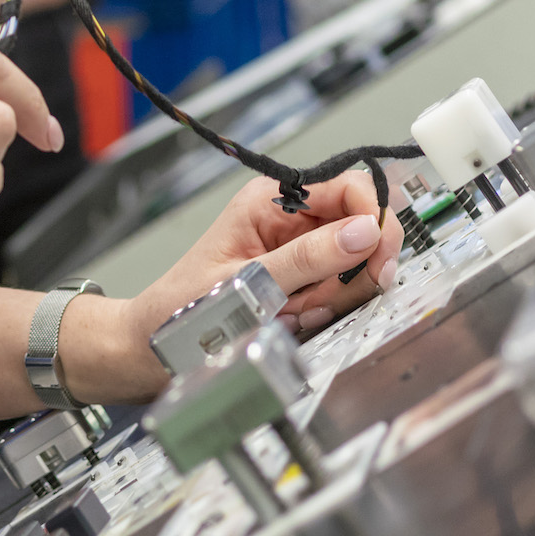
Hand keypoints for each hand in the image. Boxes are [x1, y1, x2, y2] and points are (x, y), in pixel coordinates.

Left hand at [120, 167, 405, 382]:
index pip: (348, 188)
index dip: (374, 219)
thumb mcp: (244, 281)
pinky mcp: (306, 282)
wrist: (156, 347)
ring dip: (331, 297)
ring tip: (289, 310)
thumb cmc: (183, 307)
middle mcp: (292, 219)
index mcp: (271, 200)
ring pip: (356, 268)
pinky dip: (324, 312)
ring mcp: (302, 252)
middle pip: (362, 232)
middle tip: (316, 298)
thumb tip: (364, 232)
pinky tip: (291, 319)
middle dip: (350, 271)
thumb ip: (306, 258)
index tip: (378, 260)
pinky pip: (340, 294)